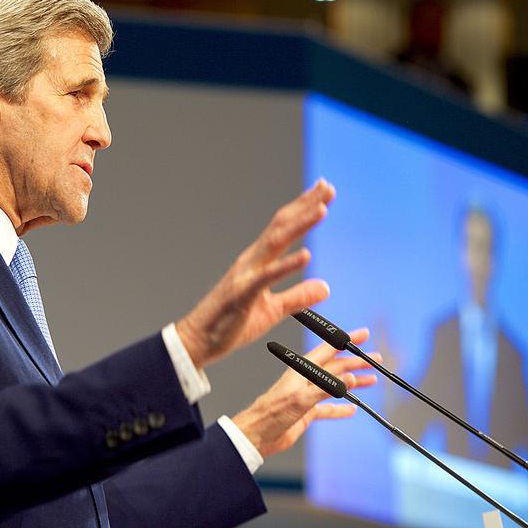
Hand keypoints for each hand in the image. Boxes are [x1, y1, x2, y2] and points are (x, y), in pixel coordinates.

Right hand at [176, 179, 335, 368]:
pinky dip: (287, 265)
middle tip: (328, 186)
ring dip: (300, 224)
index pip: (284, 227)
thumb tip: (325, 287)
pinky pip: (268, 276)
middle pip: (282, 226)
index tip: (324, 190)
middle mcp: (252, 260)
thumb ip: (299, 296)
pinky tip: (307, 255)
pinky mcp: (243, 293)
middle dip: (305, 205)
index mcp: (258, 261)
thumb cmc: (231, 323)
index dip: (304, 207)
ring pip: (276, 242)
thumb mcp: (273, 311)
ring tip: (322, 209)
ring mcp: (246, 274)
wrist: (199, 340)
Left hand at [231, 328, 379, 457]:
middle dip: (356, 363)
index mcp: (303, 369)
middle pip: (336, 367)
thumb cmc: (272, 413)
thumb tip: (351, 377)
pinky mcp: (306, 412)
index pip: (329, 350)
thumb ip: (327, 388)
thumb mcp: (302, 399)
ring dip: (353, 383)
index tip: (364, 335)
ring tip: (372, 381)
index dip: (347, 341)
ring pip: (335, 386)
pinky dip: (340, 409)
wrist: (257, 434)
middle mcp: (306, 379)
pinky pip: (328, 408)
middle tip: (376, 360)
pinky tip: (352, 409)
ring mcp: (307, 395)